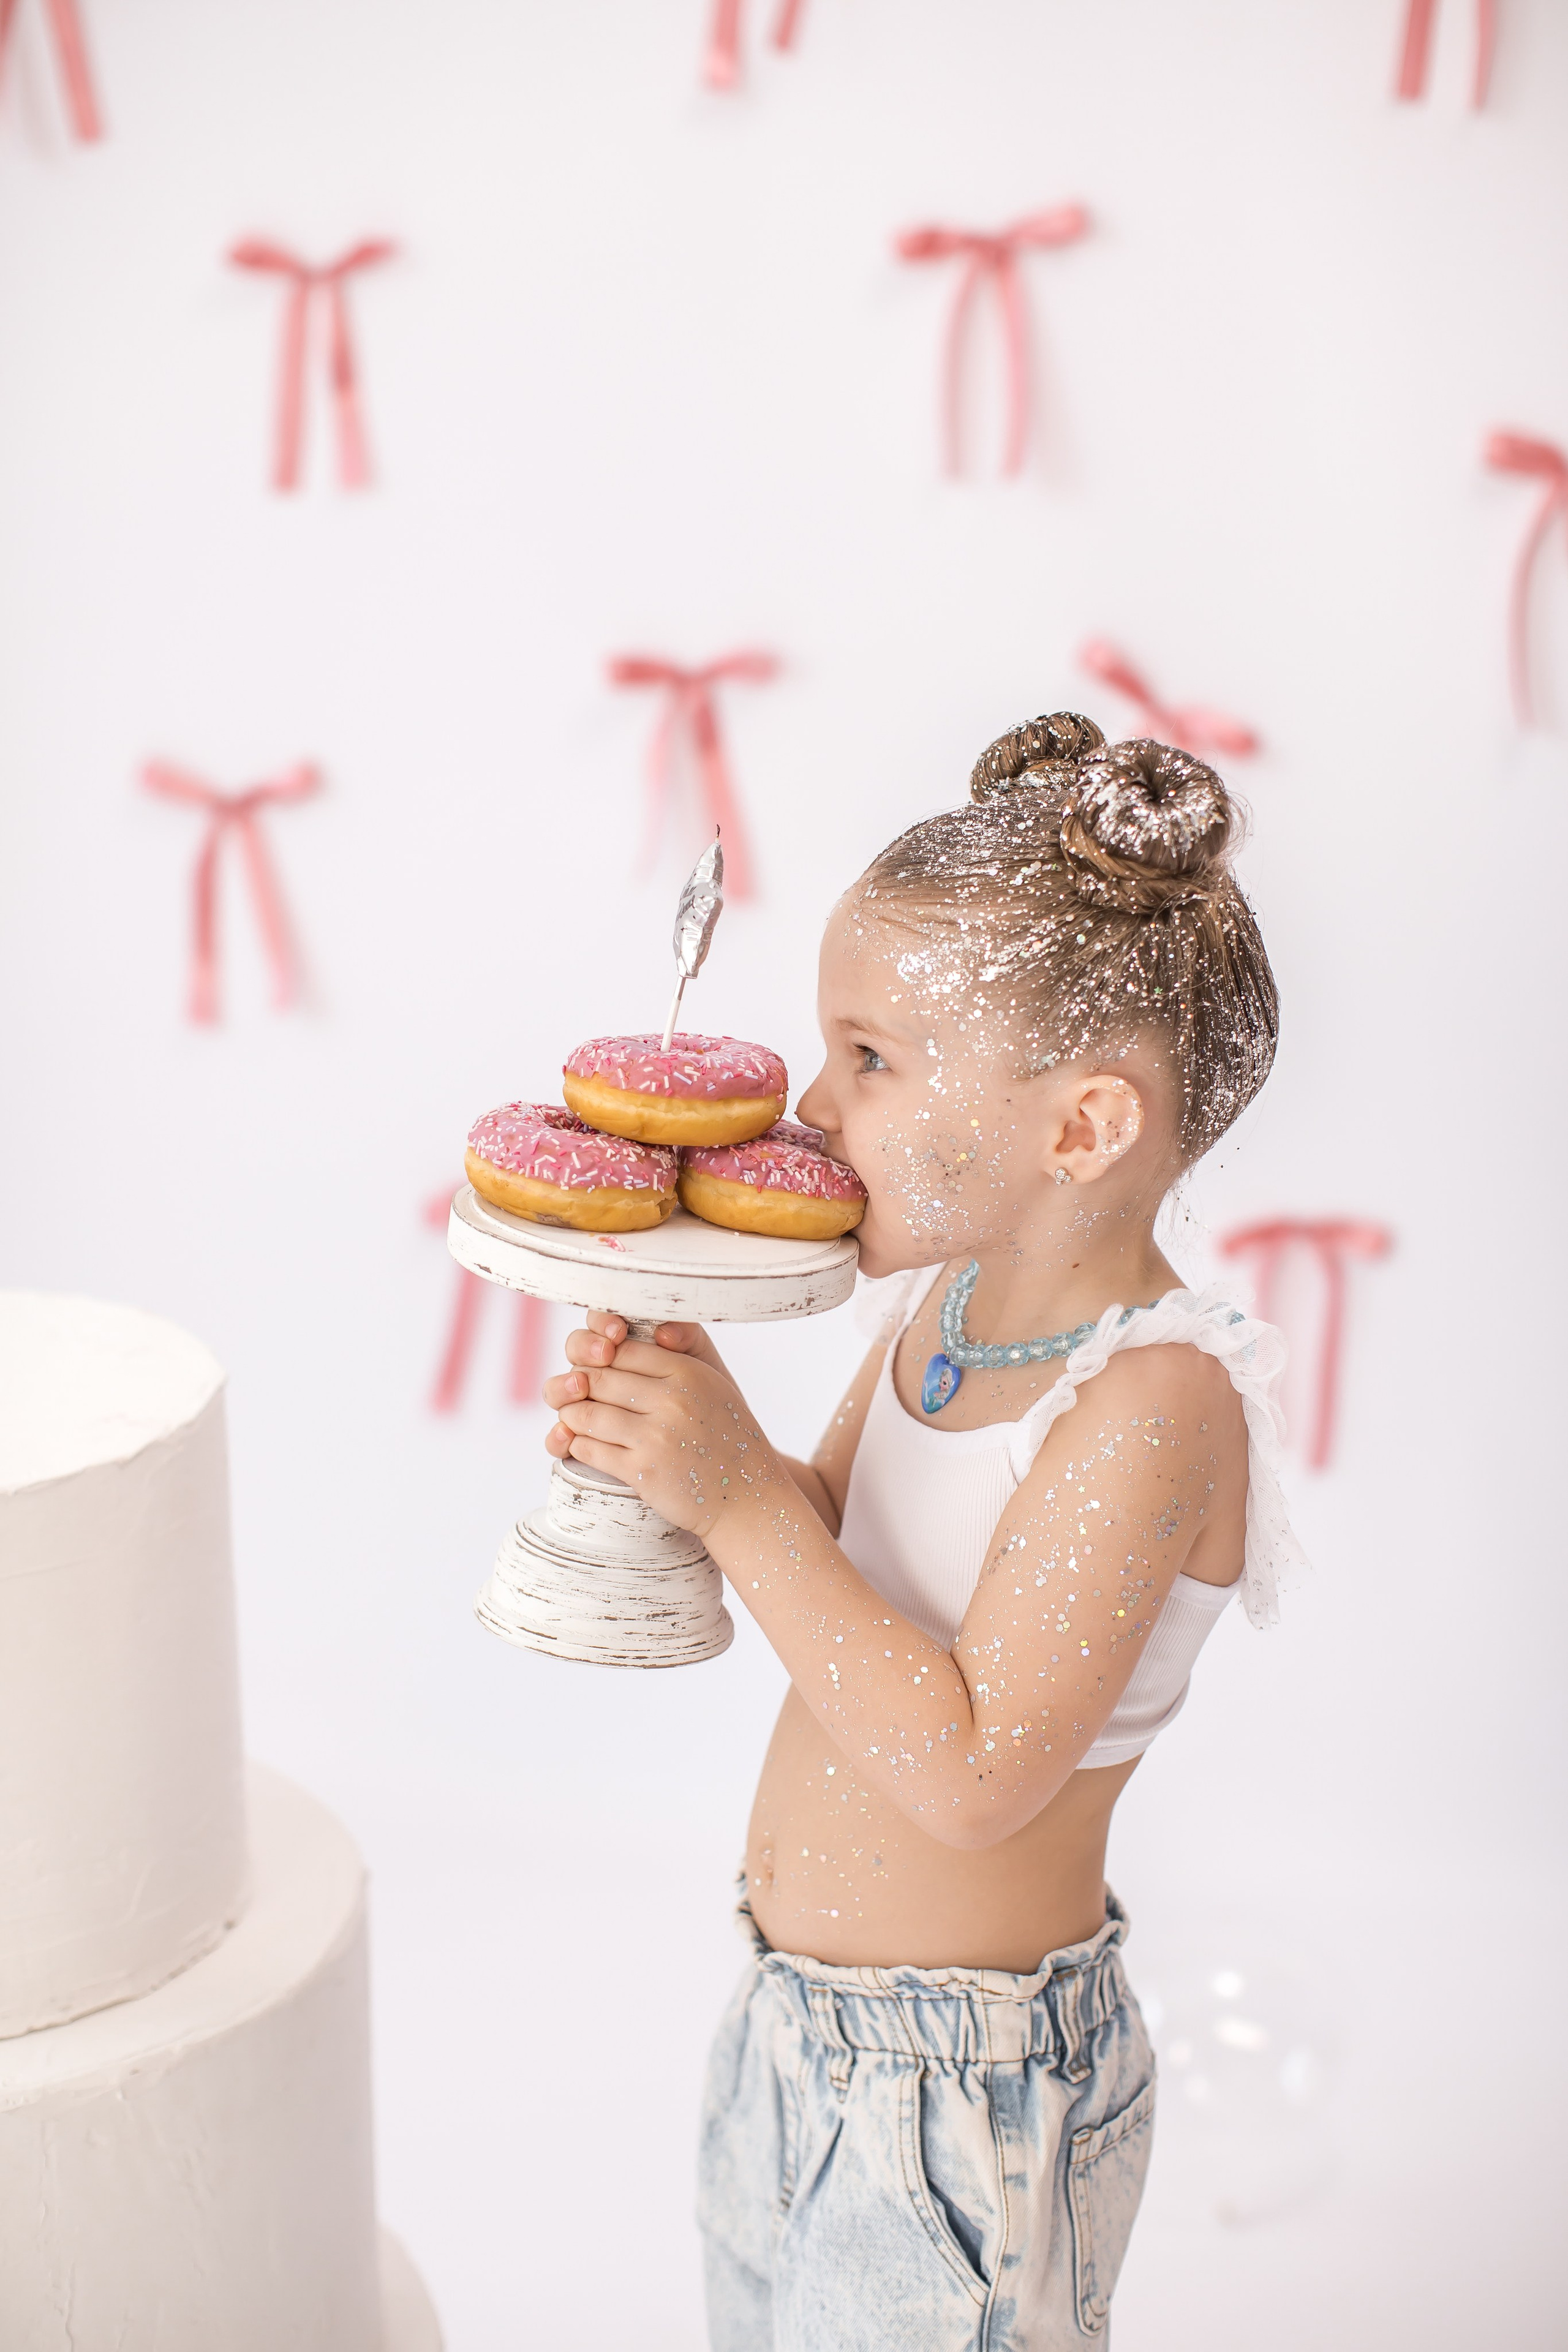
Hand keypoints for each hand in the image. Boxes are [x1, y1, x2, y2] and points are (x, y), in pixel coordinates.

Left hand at [541, 1315, 779, 1540]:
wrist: (747, 1497)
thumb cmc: (728, 1440)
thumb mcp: (713, 1388)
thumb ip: (673, 1364)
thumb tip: (620, 1345)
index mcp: (689, 1373)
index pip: (625, 1350)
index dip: (602, 1357)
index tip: (596, 1367)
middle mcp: (672, 1400)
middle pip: (600, 1378)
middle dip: (581, 1385)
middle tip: (575, 1392)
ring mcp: (656, 1437)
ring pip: (587, 1414)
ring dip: (572, 1415)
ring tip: (572, 1417)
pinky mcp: (642, 1471)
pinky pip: (590, 1449)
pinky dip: (577, 1444)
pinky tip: (581, 1443)